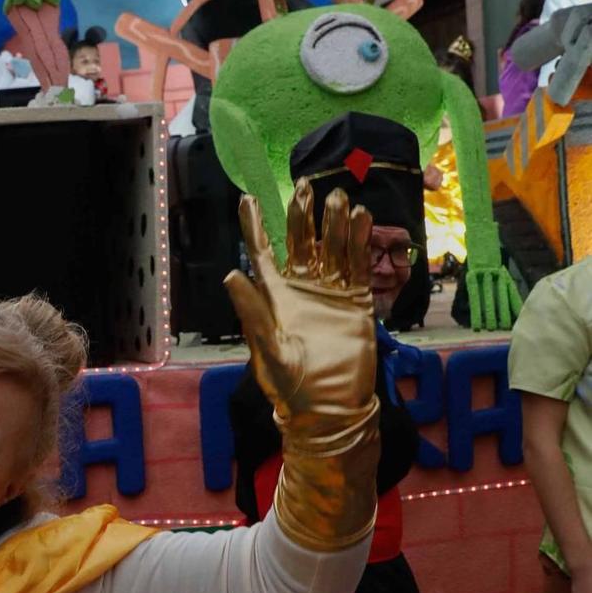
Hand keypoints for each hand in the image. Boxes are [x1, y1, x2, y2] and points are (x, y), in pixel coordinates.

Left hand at [225, 180, 376, 427]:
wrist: (332, 408)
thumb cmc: (292, 386)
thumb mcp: (268, 349)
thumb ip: (252, 311)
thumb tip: (230, 274)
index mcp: (275, 297)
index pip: (263, 252)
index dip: (254, 225)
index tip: (247, 197)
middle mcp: (302, 288)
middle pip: (301, 241)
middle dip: (302, 214)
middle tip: (305, 184)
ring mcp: (330, 293)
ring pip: (332, 247)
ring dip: (335, 223)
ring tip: (339, 196)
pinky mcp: (357, 302)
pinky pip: (358, 265)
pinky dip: (360, 242)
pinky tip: (362, 219)